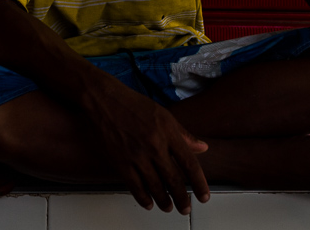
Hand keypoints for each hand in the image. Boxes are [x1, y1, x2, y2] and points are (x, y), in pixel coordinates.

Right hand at [84, 81, 209, 213]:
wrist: (105, 101)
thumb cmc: (135, 105)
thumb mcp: (165, 115)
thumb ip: (184, 134)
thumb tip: (202, 148)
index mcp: (168, 133)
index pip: (189, 163)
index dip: (199, 183)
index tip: (203, 196)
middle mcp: (154, 146)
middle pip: (173, 180)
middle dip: (182, 199)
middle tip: (186, 208)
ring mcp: (136, 156)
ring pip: (155, 187)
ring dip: (164, 201)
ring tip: (169, 208)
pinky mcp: (120, 162)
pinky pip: (134, 186)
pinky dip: (143, 198)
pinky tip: (149, 203)